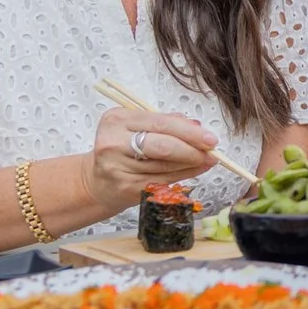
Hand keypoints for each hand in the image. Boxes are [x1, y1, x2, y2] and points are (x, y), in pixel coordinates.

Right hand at [87, 108, 217, 212]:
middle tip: (212, 151)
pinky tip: (195, 170)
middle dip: (192, 149)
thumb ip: (164, 123)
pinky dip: (183, 175)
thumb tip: (197, 127)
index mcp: (116, 119)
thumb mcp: (135, 127)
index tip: (209, 137)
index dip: (188, 131)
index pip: (160, 123)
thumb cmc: (121, 149)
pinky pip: (163, 181)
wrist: (96, 180)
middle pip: (163, 146)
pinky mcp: (127, 188)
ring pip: (166, 166)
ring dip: (192, 164)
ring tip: (207, 160)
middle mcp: (114, 143)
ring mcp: (119, 168)